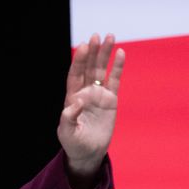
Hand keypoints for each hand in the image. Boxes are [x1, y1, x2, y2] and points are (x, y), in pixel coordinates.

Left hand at [57, 33, 125, 179]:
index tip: (83, 46)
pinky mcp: (111, 99)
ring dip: (105, 54)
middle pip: (89, 68)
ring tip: (110, 36)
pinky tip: (120, 53)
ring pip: (102, 70)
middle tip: (97, 35)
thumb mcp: (67, 133)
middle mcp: (85, 93)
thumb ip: (68, 118)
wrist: (88, 153)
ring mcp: (98, 94)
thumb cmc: (74, 143)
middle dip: (92, 52)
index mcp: (71, 98)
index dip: (78, 61)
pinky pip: (115, 80)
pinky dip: (118, 67)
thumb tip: (76, 102)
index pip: (75, 75)